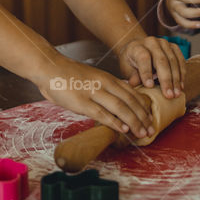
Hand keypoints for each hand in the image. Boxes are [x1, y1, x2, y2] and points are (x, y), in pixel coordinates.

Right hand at [36, 56, 154, 137]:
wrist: (49, 67)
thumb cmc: (67, 75)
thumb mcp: (91, 78)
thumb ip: (103, 88)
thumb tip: (115, 102)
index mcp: (107, 78)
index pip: (131, 93)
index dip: (143, 107)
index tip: (149, 118)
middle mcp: (104, 84)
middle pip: (130, 101)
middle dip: (143, 117)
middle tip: (151, 129)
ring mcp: (93, 92)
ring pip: (120, 108)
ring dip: (134, 122)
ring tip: (142, 133)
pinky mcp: (82, 102)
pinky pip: (102, 114)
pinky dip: (115, 122)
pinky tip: (123, 130)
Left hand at [117, 36, 185, 97]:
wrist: (138, 48)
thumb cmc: (131, 62)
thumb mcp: (127, 69)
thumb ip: (132, 77)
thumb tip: (135, 85)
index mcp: (137, 47)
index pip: (143, 58)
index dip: (146, 72)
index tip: (149, 86)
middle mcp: (151, 42)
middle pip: (161, 60)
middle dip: (166, 79)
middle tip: (169, 95)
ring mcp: (164, 43)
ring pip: (172, 61)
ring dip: (176, 79)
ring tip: (176, 94)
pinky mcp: (173, 46)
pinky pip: (180, 60)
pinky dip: (182, 73)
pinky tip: (181, 86)